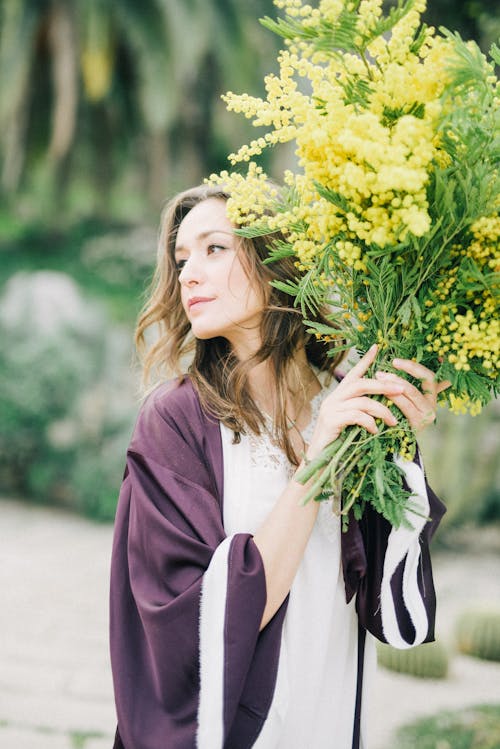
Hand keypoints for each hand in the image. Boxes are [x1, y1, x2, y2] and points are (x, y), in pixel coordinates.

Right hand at [307, 344, 406, 459]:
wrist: (319, 460)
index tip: (377, 346)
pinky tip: (375, 431)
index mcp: (339, 396)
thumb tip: (383, 404)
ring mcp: (330, 408)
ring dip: (381, 410)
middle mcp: (333, 398)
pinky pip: (356, 416)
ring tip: (393, 421)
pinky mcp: (331, 421)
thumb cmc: (338, 442)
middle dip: (383, 385)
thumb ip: (362, 410)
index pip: (354, 373)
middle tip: (401, 389)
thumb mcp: (351, 422)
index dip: (365, 360)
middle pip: (361, 383)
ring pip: (362, 400)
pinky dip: (369, 422)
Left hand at [375, 358, 450, 432]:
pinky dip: (392, 398)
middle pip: (417, 385)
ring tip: (378, 380)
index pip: (428, 377)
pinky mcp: (417, 425)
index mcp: (431, 396)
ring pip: (411, 394)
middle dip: (398, 377)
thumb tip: (414, 364)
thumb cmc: (397, 415)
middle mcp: (432, 406)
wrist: (393, 442)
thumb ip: (410, 383)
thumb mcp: (405, 399)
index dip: (413, 367)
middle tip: (379, 373)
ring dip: (393, 385)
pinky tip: (380, 394)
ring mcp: (425, 416)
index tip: (394, 362)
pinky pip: (405, 406)